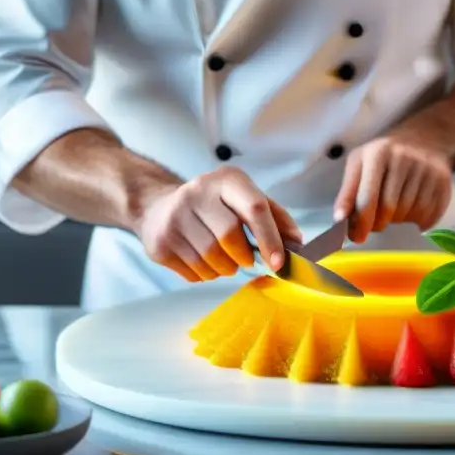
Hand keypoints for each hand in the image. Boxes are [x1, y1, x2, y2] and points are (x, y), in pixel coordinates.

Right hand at [140, 166, 301, 282]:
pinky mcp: (160, 243)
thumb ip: (274, 216)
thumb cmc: (213, 205)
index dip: (269, 238)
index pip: (254, 207)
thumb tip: (296, 242)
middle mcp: (197, 193)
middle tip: (246, 260)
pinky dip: (206, 275)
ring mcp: (175, 217)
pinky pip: (193, 272)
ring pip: (211, 259)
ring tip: (224, 261)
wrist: (157, 208)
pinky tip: (202, 261)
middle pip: (229, 236)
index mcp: (226, 180)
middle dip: (243, 257)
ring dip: (225, 269)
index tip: (278, 263)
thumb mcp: (244, 198)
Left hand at [332, 135, 453, 244]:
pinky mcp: (443, 181)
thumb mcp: (359, 164)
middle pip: (390, 209)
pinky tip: (411, 210)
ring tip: (395, 210)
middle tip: (376, 222)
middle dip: (379, 223)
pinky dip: (417, 221)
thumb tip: (339, 221)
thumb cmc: (384, 156)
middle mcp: (404, 158)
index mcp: (378, 153)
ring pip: (409, 214)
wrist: (424, 139)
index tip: (357, 237)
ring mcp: (427, 169)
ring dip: (398, 221)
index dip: (361, 223)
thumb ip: (347, 193)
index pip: (368, 198)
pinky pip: (428, 215)